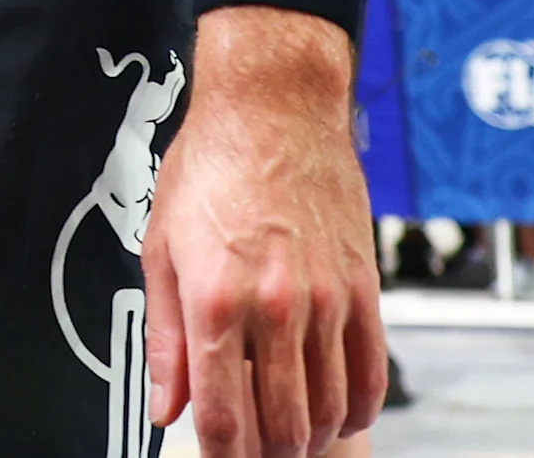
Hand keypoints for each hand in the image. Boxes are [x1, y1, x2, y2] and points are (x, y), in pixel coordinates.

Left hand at [143, 6, 385, 456]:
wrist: (274, 109)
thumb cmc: (212, 165)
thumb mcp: (162, 248)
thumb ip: (165, 338)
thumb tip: (165, 405)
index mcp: (216, 300)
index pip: (223, 417)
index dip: (221, 456)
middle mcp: (275, 307)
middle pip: (281, 426)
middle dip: (265, 454)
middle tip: (251, 451)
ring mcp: (327, 302)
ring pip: (329, 409)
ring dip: (308, 439)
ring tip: (287, 440)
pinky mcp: (363, 290)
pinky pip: (371, 374)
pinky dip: (356, 410)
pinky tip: (336, 415)